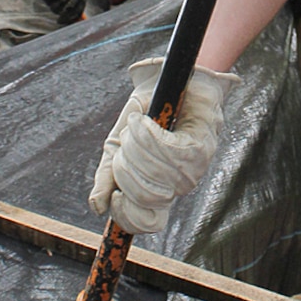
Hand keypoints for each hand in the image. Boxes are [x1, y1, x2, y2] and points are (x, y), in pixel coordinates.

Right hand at [90, 58, 237, 233]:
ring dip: (137, 146)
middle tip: (125, 142)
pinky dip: (151, 135)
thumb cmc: (147, 113)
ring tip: (137, 126)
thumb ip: (108, 175)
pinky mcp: (202, 148)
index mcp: (157, 188)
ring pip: (156, 173)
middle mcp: (177, 182)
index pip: (146, 221)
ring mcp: (193, 168)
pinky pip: (169, 152)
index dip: (127, 217)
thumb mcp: (118, 144)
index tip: (114, 200)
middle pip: (145, 195)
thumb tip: (98, 208)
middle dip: (125, 167)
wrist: (175, 79)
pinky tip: (147, 122)